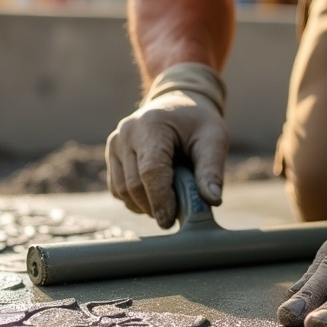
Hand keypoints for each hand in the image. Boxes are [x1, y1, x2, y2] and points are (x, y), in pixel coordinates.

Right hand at [106, 63, 228, 228]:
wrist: (177, 105)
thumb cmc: (198, 123)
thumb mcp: (214, 139)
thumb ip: (212, 170)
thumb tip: (212, 200)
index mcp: (152, 124)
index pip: (151, 171)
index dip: (160, 200)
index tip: (170, 221)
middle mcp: (126, 133)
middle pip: (134, 185)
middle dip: (155, 206)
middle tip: (178, 215)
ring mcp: (115, 144)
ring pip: (123, 192)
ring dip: (145, 206)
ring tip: (169, 203)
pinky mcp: (112, 156)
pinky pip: (118, 190)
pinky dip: (136, 201)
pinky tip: (155, 196)